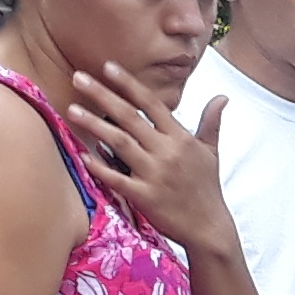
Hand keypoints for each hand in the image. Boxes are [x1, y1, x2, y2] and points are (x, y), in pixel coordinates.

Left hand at [66, 65, 234, 254]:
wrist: (210, 228)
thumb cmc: (207, 189)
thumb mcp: (212, 152)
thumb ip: (211, 122)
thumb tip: (222, 97)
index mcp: (181, 139)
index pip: (152, 104)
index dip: (129, 84)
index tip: (108, 66)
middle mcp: (167, 152)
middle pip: (129, 117)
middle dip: (102, 95)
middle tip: (78, 77)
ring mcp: (155, 175)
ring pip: (120, 142)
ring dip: (94, 125)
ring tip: (72, 109)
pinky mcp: (145, 197)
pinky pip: (117, 179)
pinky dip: (100, 167)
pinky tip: (83, 155)